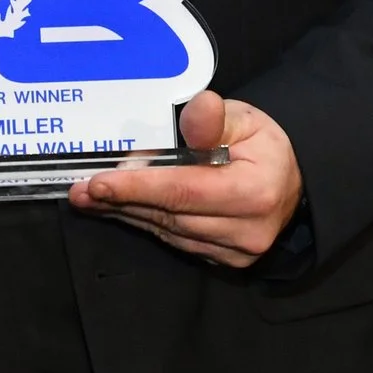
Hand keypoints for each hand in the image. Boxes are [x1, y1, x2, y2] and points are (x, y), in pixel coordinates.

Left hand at [68, 90, 301, 267]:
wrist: (293, 185)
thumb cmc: (264, 146)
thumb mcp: (246, 119)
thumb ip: (215, 118)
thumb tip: (196, 111)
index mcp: (255, 192)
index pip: (184, 191)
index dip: (137, 188)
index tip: (98, 183)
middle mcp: (246, 230)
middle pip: (170, 215)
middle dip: (121, 201)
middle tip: (79, 190)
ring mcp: (235, 252)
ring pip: (168, 232)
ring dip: (127, 214)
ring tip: (90, 198)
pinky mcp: (224, 261)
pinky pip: (176, 242)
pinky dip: (147, 223)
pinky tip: (122, 209)